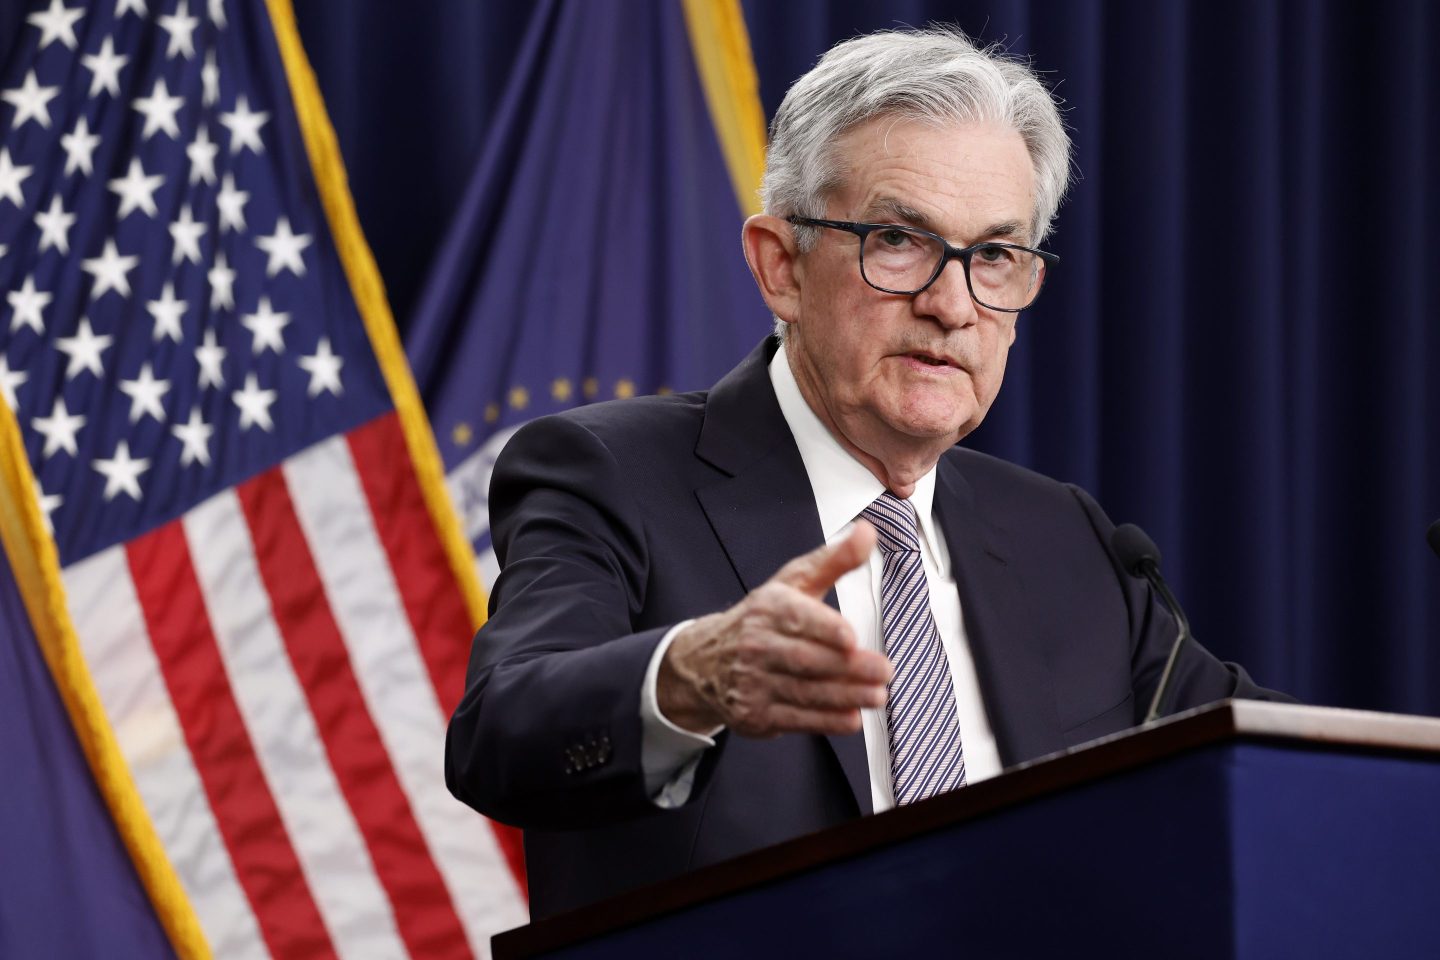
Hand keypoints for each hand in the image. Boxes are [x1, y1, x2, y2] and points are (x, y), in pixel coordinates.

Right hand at [658, 522, 891, 736]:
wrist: (705, 662)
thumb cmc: (761, 619)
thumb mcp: (792, 583)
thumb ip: (833, 560)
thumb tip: (867, 532)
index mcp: (768, 608)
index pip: (796, 617)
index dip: (824, 627)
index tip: (850, 636)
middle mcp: (757, 645)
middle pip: (805, 658)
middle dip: (847, 667)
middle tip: (884, 670)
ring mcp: (755, 682)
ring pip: (804, 691)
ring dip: (844, 696)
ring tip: (877, 695)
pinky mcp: (756, 714)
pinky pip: (795, 719)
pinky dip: (825, 721)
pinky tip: (851, 718)